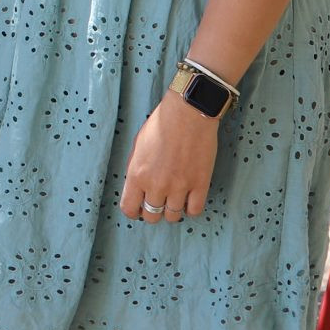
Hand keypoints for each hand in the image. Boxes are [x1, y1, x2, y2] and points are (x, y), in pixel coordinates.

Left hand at [118, 93, 220, 225]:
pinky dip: (191, 208)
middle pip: (152, 216)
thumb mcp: (137, 147)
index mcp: (137, 175)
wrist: (187, 113)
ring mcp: (179, 187)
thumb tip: (138, 188)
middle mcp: (156, 185)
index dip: (134, 211)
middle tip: (158, 202)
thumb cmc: (161, 125)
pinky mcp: (200, 184)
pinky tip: (189, 198)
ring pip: (173, 216)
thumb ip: (136, 170)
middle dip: (153, 211)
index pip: (129, 209)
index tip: (139, 207)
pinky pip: (194, 210)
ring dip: (172, 210)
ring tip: (174, 199)